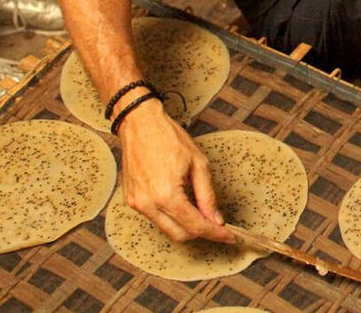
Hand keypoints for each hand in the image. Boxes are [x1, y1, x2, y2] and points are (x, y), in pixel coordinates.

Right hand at [117, 100, 234, 242]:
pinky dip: (171, 216)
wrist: (140, 123)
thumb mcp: (198, 164)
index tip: (229, 236)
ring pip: (166, 229)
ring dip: (186, 226)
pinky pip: (155, 218)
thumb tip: (216, 219)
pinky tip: (183, 205)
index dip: (215, 234)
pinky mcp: (131, 200)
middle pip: (180, 234)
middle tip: (218, 226)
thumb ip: (207, 195)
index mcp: (166, 195)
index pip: (195, 226)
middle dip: (201, 233)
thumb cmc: (168, 138)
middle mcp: (147, 204)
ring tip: (202, 213)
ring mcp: (136, 204)